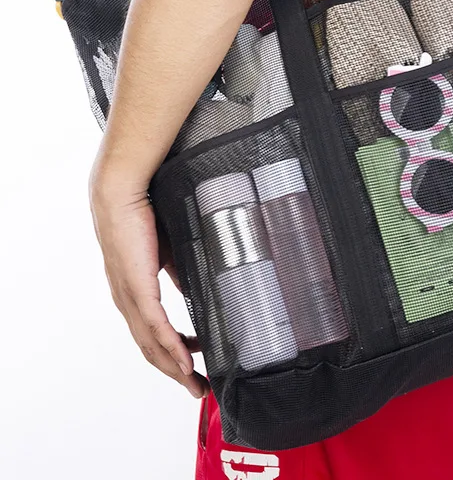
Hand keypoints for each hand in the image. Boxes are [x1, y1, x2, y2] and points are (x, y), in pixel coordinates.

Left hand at [89, 167, 209, 399]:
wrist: (122, 194)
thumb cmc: (144, 216)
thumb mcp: (169, 252)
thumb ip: (179, 275)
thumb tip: (196, 291)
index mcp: (134, 293)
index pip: (153, 334)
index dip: (174, 355)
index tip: (197, 367)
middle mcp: (128, 302)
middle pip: (152, 350)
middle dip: (178, 373)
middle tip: (200, 388)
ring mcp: (131, 298)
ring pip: (153, 345)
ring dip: (177, 368)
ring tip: (197, 383)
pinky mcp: (137, 289)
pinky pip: (156, 326)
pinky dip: (172, 348)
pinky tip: (186, 363)